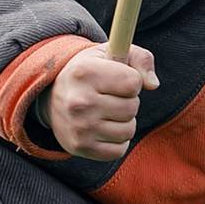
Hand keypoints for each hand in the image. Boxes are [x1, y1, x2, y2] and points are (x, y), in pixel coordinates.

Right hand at [37, 43, 158, 160]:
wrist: (51, 96)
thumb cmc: (89, 72)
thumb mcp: (110, 53)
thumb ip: (140, 59)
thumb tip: (153, 84)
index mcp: (85, 72)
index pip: (133, 82)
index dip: (132, 80)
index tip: (118, 79)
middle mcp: (79, 101)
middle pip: (132, 107)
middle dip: (128, 102)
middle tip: (110, 97)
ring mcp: (79, 127)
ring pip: (128, 130)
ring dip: (124, 122)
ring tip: (106, 112)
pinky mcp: (80, 147)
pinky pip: (119, 150)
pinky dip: (117, 141)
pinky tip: (102, 129)